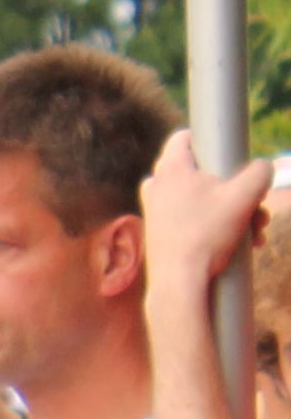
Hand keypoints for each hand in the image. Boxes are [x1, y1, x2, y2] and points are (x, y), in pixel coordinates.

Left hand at [143, 134, 271, 300]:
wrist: (179, 282)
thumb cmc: (206, 235)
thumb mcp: (245, 196)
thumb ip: (261, 172)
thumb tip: (264, 167)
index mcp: (170, 168)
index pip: (185, 136)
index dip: (210, 139)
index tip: (229, 152)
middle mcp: (156, 186)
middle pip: (202, 171)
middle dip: (236, 187)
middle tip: (256, 203)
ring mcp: (155, 210)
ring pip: (203, 199)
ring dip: (234, 210)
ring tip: (256, 228)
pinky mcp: (160, 232)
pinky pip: (194, 219)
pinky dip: (217, 225)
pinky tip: (243, 242)